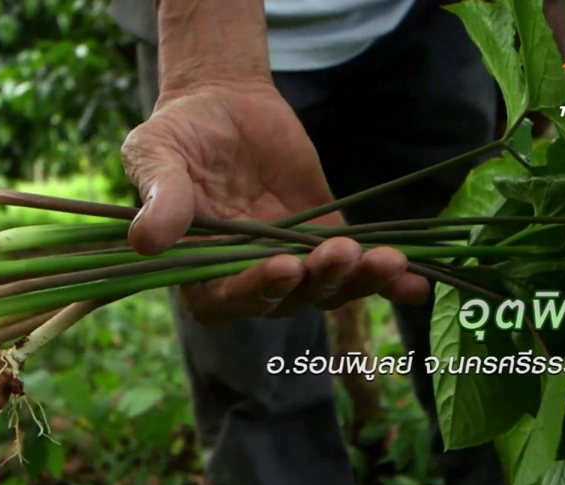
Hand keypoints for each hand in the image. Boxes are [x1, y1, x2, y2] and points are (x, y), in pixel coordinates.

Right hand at [121, 81, 428, 324]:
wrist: (225, 104)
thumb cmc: (178, 134)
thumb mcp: (156, 156)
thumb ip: (160, 198)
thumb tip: (146, 241)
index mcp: (200, 273)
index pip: (226, 300)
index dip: (255, 290)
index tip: (282, 268)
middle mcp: (248, 279)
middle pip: (287, 300)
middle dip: (318, 282)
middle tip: (339, 253)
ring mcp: (291, 262)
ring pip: (328, 289)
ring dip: (358, 281)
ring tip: (388, 260)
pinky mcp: (325, 238)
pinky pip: (358, 266)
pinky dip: (390, 282)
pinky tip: (419, 285)